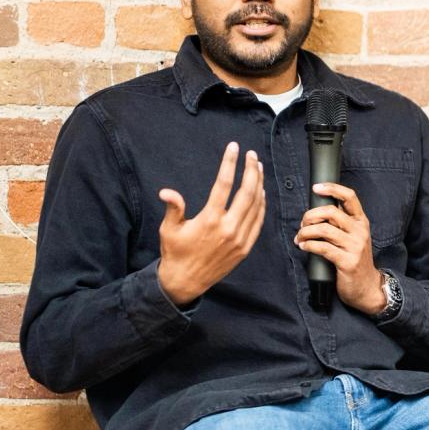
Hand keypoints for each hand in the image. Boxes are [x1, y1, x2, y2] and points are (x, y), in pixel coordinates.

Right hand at [157, 142, 265, 306]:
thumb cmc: (175, 253)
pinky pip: (258, 221)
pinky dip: (261, 205)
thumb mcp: (169, 230)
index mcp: (209, 220)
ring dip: (259, 184)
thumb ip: (173, 208)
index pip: (223, 184)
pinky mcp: (246, 247)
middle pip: (246, 192)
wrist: (185, 281)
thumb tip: (166, 192)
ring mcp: (240, 238)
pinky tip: (261, 192)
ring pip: (256, 205)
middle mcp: (228, 228)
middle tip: (251, 155)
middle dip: (251, 170)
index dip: (229, 163)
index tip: (233, 148)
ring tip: (257, 168)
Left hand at [295, 182, 386, 314]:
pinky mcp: (347, 261)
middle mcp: (360, 231)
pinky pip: (322, 248)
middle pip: (331, 212)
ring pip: (323, 230)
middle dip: (310, 216)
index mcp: (361, 221)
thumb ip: (340, 223)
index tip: (316, 188)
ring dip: (305, 232)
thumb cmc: (354, 260)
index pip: (350, 197)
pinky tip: (303, 246)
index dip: (332, 188)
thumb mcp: (353, 237)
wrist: (367, 286)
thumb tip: (316, 211)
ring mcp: (355, 246)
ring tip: (299, 238)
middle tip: (302, 224)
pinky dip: (308, 245)